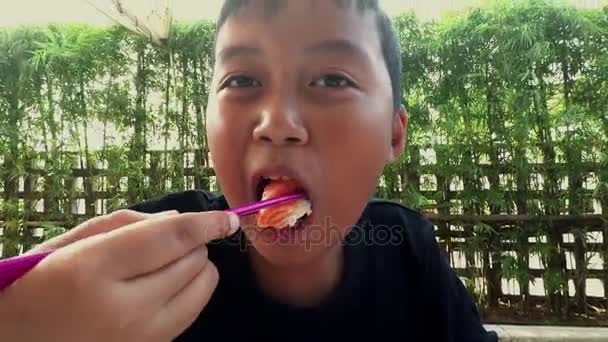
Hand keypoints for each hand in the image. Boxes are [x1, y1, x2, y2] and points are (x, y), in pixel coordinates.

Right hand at [0, 209, 238, 341]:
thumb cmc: (33, 285)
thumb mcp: (67, 243)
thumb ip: (125, 224)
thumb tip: (179, 219)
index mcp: (93, 269)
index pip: (171, 237)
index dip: (207, 222)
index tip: (229, 217)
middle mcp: (122, 308)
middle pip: (192, 261)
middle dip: (195, 242)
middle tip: (174, 238)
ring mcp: (138, 337)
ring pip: (201, 290)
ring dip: (196, 267)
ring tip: (168, 262)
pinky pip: (191, 314)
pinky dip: (190, 292)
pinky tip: (167, 285)